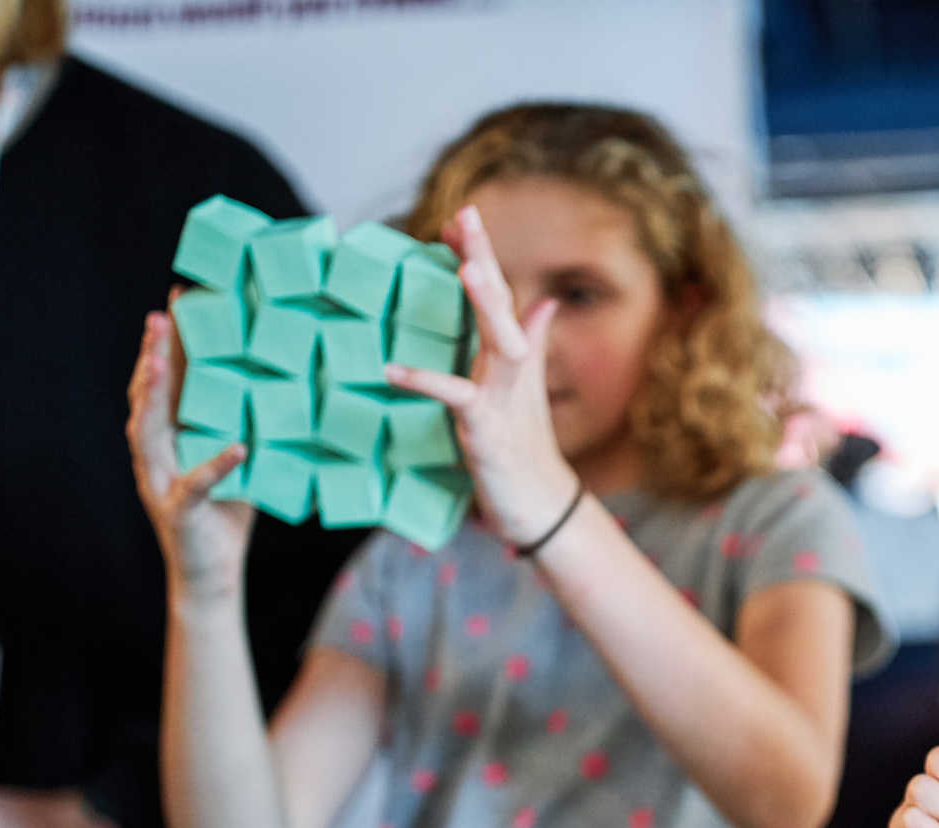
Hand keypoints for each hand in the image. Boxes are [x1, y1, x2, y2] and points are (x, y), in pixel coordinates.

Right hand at [125, 298, 253, 600]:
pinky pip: (196, 484)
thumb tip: (276, 383)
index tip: (175, 302)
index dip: (166, 344)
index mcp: (168, 438)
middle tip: (159, 316)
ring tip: (164, 361)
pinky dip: (216, 465)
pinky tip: (238, 446)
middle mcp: (155, 454)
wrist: (211, 573)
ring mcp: (160, 481)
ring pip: (148, 430)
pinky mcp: (178, 511)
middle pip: (145, 396)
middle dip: (151, 354)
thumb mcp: (237, 459)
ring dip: (155, 393)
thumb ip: (241, 424)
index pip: (163, 384)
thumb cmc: (226, 513)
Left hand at [385, 206, 579, 543]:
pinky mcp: (486, 429)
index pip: (498, 294)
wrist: (541, 503)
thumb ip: (534, 341)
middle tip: (465, 214)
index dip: (481, 253)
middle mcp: (512, 368)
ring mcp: (503, 396)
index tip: (458, 216)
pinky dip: (426, 381)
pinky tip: (392, 370)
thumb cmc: (526, 445)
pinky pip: (456, 398)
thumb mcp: (525, 387)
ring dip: (485, 303)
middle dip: (484, 256)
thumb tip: (546, 303)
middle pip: (502, 302)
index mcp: (513, 355)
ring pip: (499, 339)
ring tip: (464, 267)